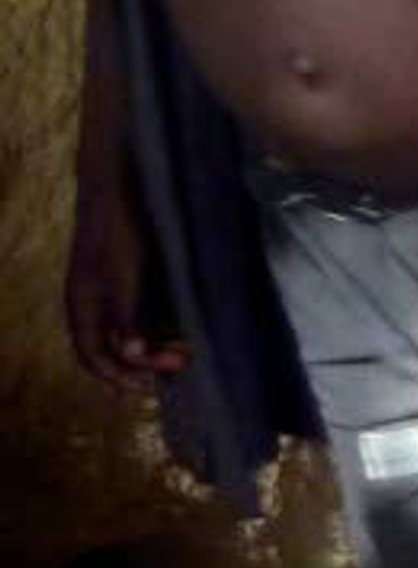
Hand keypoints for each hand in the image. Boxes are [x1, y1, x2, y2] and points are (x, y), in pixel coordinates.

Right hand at [65, 172, 178, 390]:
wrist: (125, 180)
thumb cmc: (119, 227)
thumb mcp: (122, 274)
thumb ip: (125, 314)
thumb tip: (131, 356)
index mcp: (82, 304)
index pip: (91, 355)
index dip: (117, 376)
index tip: (149, 387)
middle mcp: (95, 301)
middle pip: (112, 347)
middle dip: (142, 365)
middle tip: (178, 368)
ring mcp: (114, 287)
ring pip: (131, 330)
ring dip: (155, 346)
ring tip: (185, 352)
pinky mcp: (136, 274)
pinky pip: (146, 310)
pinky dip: (162, 324)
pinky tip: (184, 327)